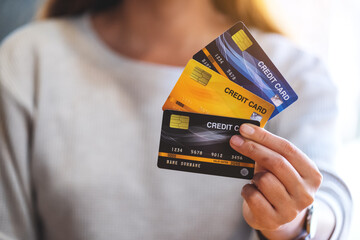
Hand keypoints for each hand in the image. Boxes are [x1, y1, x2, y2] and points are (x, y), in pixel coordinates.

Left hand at [230, 124, 321, 239]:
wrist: (274, 216)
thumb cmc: (276, 184)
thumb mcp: (279, 166)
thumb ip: (269, 150)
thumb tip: (247, 131)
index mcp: (311, 175)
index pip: (288, 149)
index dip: (264, 137)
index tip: (245, 129)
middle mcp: (305, 193)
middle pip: (276, 163)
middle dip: (252, 148)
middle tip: (235, 140)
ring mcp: (291, 209)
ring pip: (264, 180)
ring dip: (254, 176)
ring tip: (257, 181)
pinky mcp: (273, 220)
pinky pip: (253, 196)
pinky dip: (247, 190)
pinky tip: (252, 192)